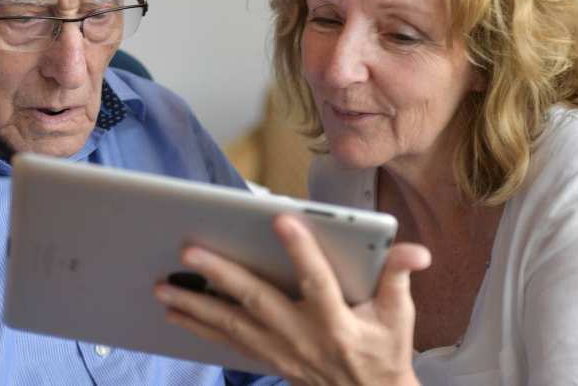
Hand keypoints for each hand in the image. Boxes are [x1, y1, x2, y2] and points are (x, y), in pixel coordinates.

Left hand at [154, 213, 429, 385]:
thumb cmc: (383, 352)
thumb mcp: (398, 316)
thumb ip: (397, 277)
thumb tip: (416, 250)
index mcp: (336, 322)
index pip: (317, 281)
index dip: (300, 249)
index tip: (280, 218)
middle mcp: (301, 336)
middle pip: (255, 301)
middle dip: (220, 275)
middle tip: (189, 251)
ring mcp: (278, 351)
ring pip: (230, 324)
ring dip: (194, 305)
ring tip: (162, 286)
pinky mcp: (266, 359)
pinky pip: (226, 342)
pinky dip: (198, 326)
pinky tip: (174, 311)